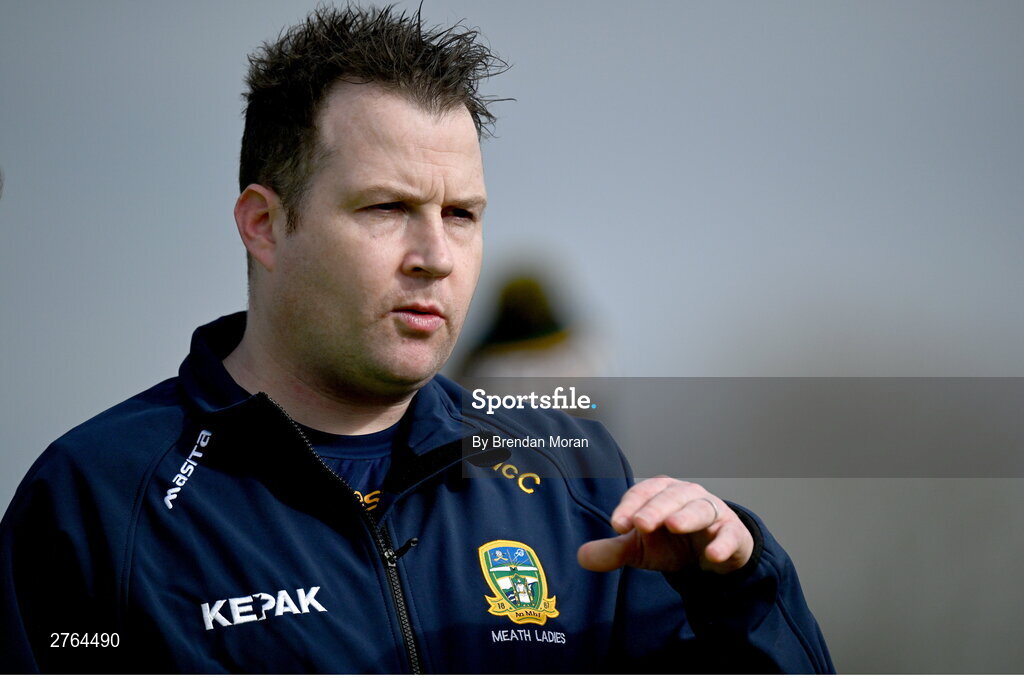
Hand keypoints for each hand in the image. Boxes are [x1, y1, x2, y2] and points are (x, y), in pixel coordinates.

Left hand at [577, 476, 753, 574]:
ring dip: (687, 516)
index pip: (642, 493)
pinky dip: (722, 543)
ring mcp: (712, 512)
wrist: (711, 553)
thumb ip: (614, 550)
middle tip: (640, 524)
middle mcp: (687, 495)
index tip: (617, 526)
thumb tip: (581, 557)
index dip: (629, 507)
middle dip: (655, 509)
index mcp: (661, 493)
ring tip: (674, 526)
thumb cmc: (672, 542)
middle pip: (670, 497)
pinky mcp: (732, 533)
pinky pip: (728, 535)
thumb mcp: (641, 548)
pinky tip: (712, 555)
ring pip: (700, 509)